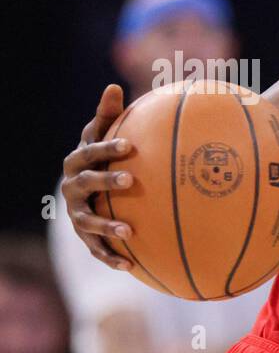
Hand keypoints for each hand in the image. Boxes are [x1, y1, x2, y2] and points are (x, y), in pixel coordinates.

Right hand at [61, 83, 134, 270]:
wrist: (86, 192)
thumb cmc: (101, 158)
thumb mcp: (102, 137)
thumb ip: (108, 116)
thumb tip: (113, 86)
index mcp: (78, 161)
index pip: (91, 151)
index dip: (108, 148)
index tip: (130, 145)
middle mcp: (72, 187)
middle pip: (87, 183)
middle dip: (107, 182)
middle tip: (131, 181)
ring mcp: (76, 212)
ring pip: (88, 220)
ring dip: (107, 225)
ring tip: (129, 231)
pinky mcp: (84, 235)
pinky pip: (96, 248)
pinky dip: (110, 257)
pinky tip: (130, 267)